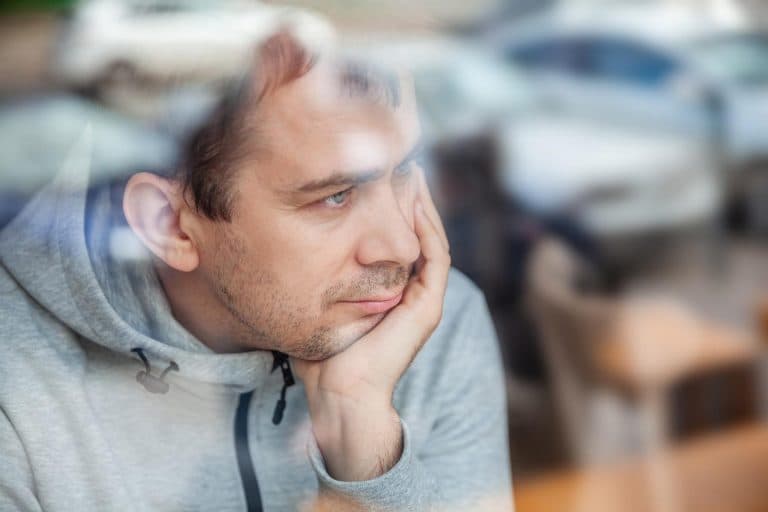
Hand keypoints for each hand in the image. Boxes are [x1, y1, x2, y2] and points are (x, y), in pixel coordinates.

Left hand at [291, 170, 450, 479]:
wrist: (338, 393)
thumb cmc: (323, 354)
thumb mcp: (318, 301)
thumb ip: (315, 274)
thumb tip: (284, 241)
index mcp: (391, 288)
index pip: (398, 236)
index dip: (393, 204)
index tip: (377, 173)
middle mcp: (411, 289)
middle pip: (417, 231)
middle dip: (410, 196)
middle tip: (400, 160)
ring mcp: (423, 298)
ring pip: (429, 238)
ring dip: (422, 204)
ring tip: (410, 171)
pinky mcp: (427, 307)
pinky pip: (435, 257)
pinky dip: (427, 228)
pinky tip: (414, 201)